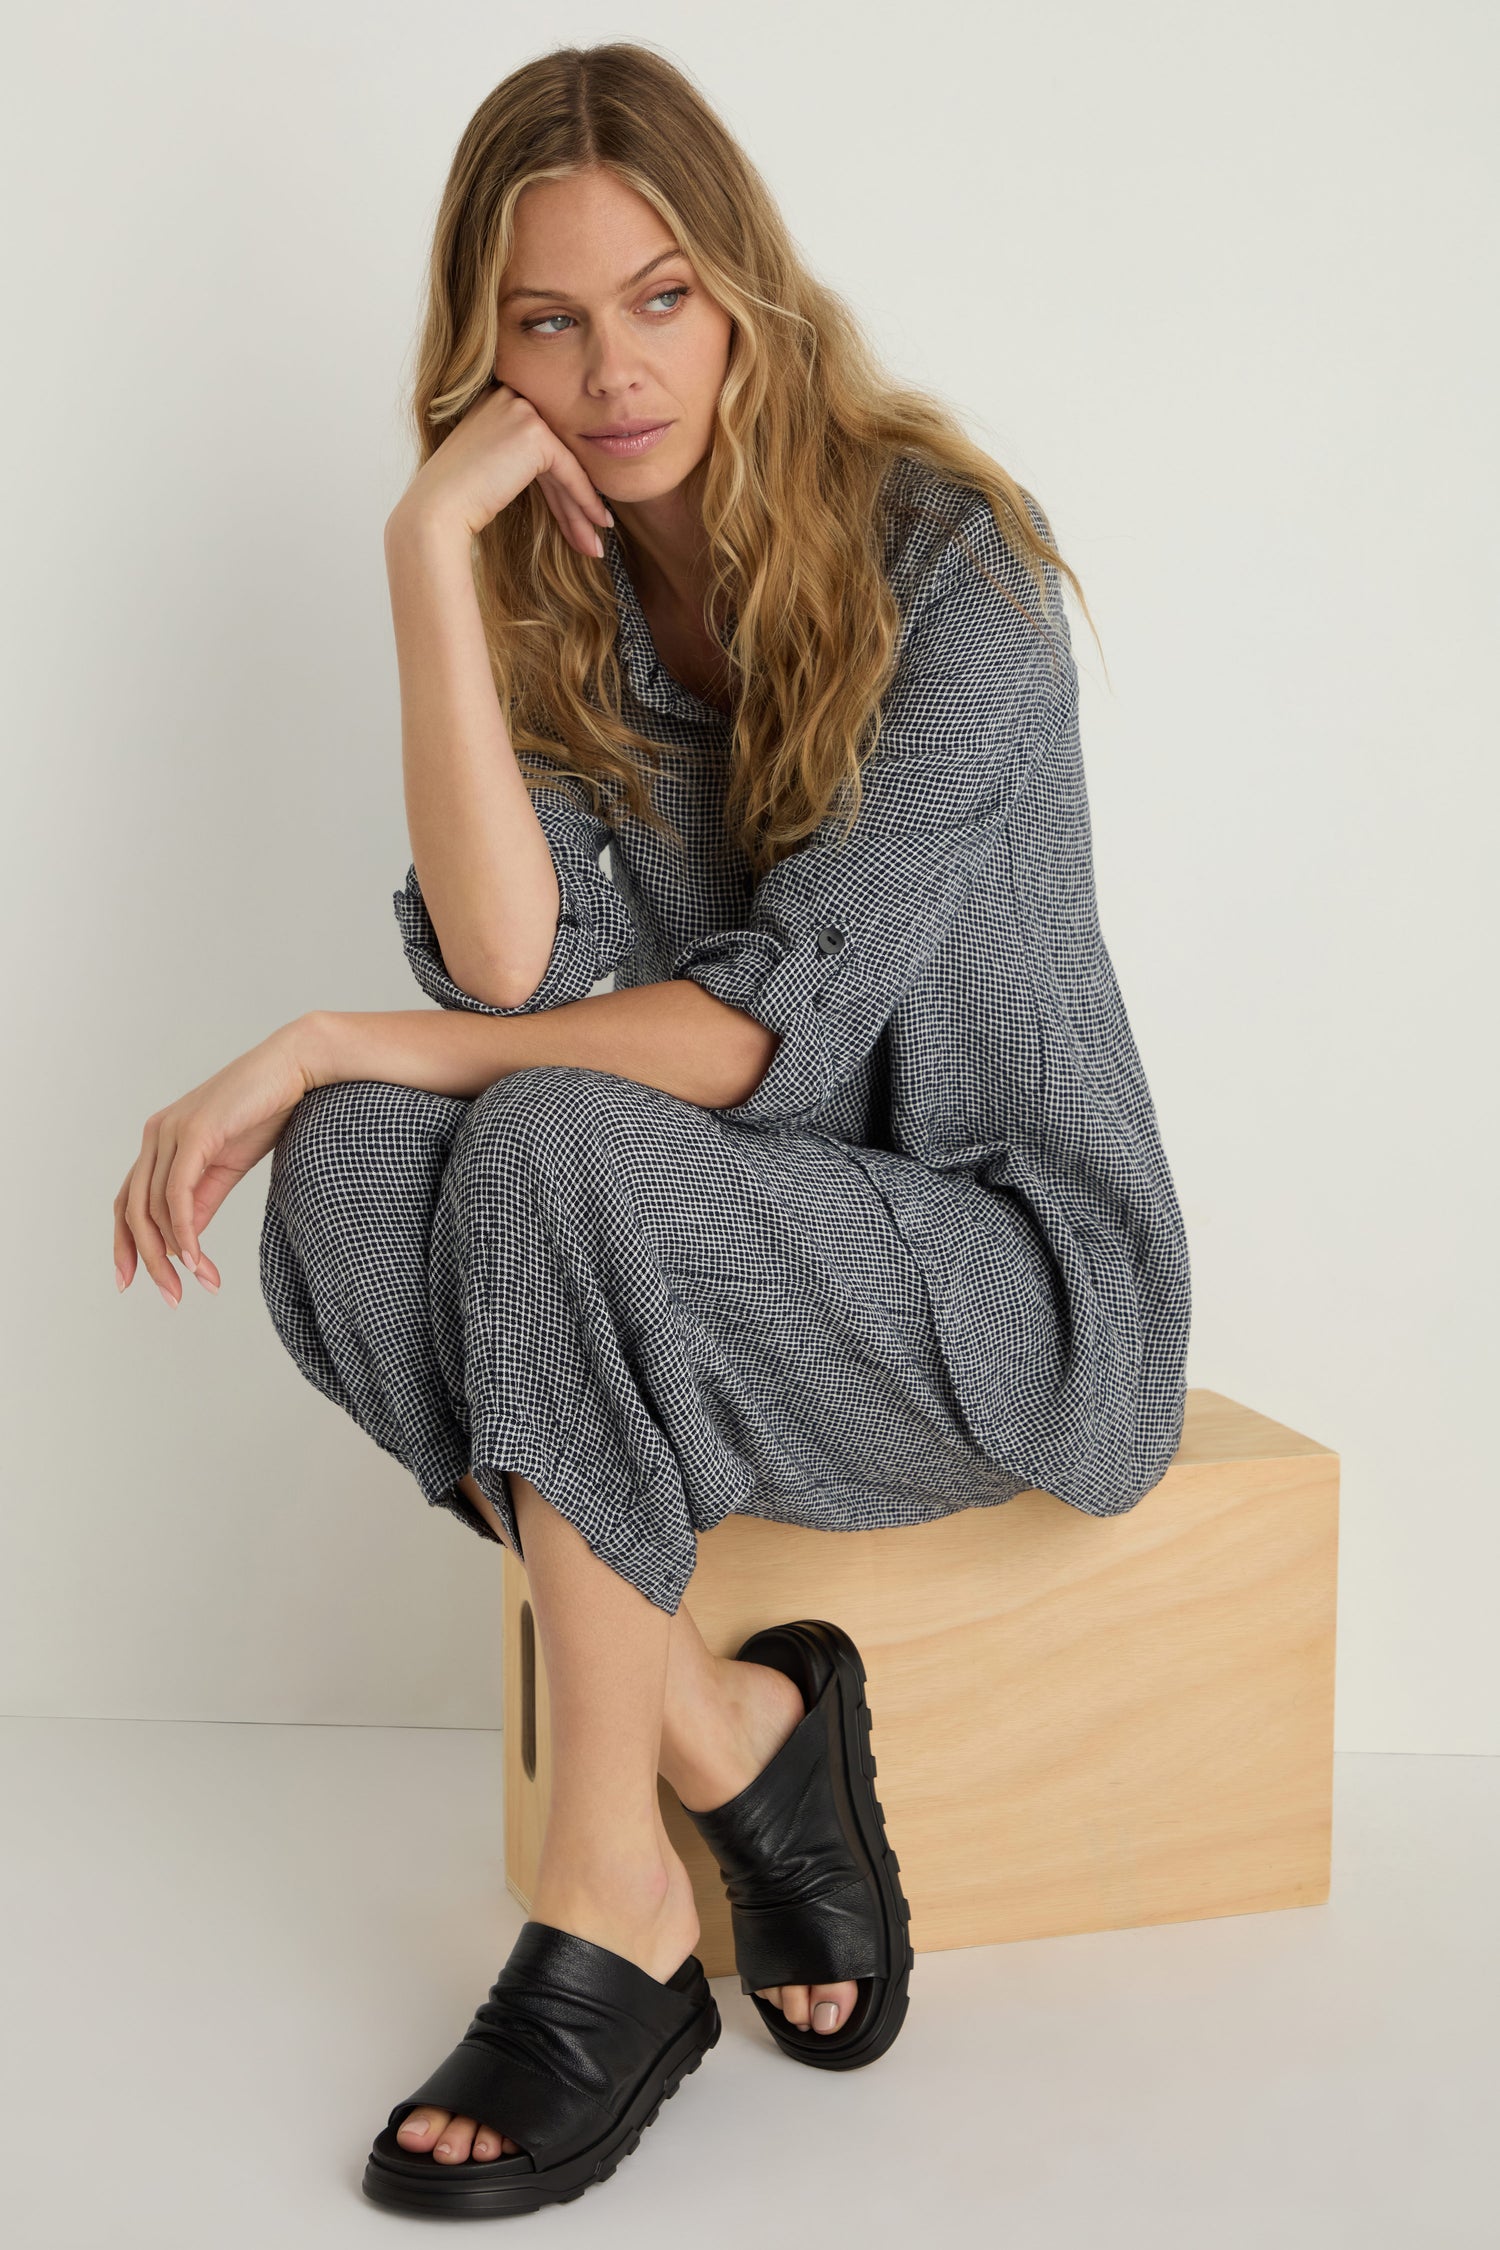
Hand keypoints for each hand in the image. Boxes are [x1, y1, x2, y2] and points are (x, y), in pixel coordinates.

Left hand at [113, 1016, 320, 1305]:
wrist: (296, 1069)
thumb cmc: (266, 1111)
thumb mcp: (227, 1167)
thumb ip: (201, 1201)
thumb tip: (182, 1244)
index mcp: (161, 1142)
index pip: (127, 1201)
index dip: (125, 1244)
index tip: (132, 1281)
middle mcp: (156, 1135)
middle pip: (132, 1210)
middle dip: (146, 1259)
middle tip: (171, 1296)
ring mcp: (171, 1132)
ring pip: (152, 1207)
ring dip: (171, 1254)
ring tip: (196, 1283)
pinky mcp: (194, 1133)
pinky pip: (178, 1194)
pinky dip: (184, 1231)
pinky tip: (197, 1258)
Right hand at [387, 382, 612, 555]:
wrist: (436, 512)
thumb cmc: (457, 501)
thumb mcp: (491, 469)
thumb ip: (520, 461)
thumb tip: (559, 480)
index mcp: (495, 401)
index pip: (540, 445)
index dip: (561, 485)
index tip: (579, 516)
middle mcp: (508, 396)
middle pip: (554, 455)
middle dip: (574, 501)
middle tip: (594, 533)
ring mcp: (520, 409)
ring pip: (565, 465)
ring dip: (583, 509)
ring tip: (596, 543)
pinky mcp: (533, 432)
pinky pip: (569, 471)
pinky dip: (585, 500)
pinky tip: (599, 523)